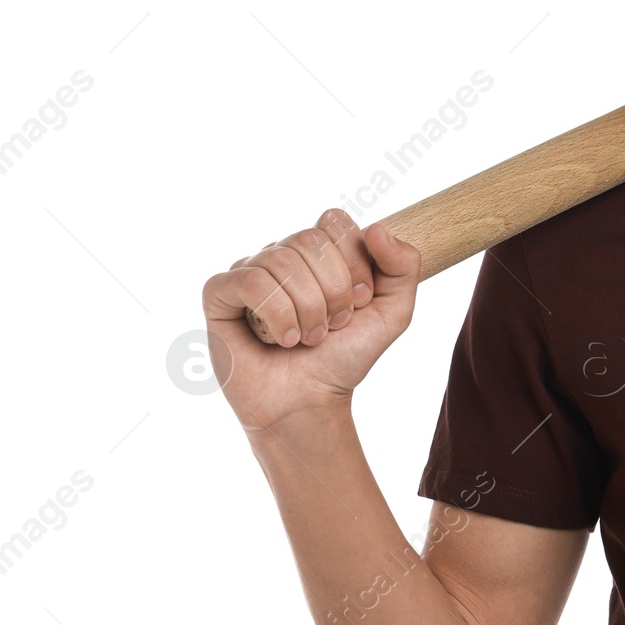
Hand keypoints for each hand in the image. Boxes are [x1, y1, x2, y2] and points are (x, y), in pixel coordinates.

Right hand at [200, 209, 420, 435]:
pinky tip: (284, 339)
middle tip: (334, 326)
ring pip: (280, 260)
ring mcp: (250, 271)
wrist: (310, 401)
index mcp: (320, 251)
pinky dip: (276, 314)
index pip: (334, 223)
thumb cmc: (345, 356)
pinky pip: (248, 280)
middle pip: (309, 240)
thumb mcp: (394, 312)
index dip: (353, 263)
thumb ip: (404, 266)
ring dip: (307, 309)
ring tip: (309, 338)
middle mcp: (283, 255)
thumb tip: (375, 228)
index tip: (359, 301)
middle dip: (333, 290)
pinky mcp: (219, 294)